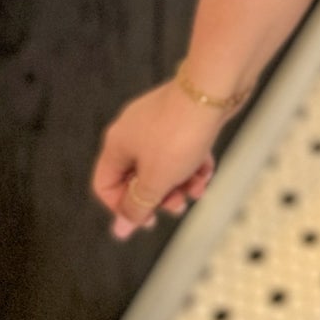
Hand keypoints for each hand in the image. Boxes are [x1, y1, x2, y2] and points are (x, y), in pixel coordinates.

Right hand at [92, 82, 221, 240]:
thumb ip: (138, 207)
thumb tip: (120, 230)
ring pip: (164, 164)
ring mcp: (159, 121)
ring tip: (198, 188)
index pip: (105, 185)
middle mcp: (133, 130)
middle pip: (138, 176)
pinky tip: (207, 171)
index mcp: (117, 144)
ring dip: (181, 182)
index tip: (148, 219)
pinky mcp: (184, 116)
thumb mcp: (156, 180)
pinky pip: (183, 148)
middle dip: (159, 196)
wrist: (214, 89)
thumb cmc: (181, 132)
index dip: (123, 207)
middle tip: (178, 205)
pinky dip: (194, 163)